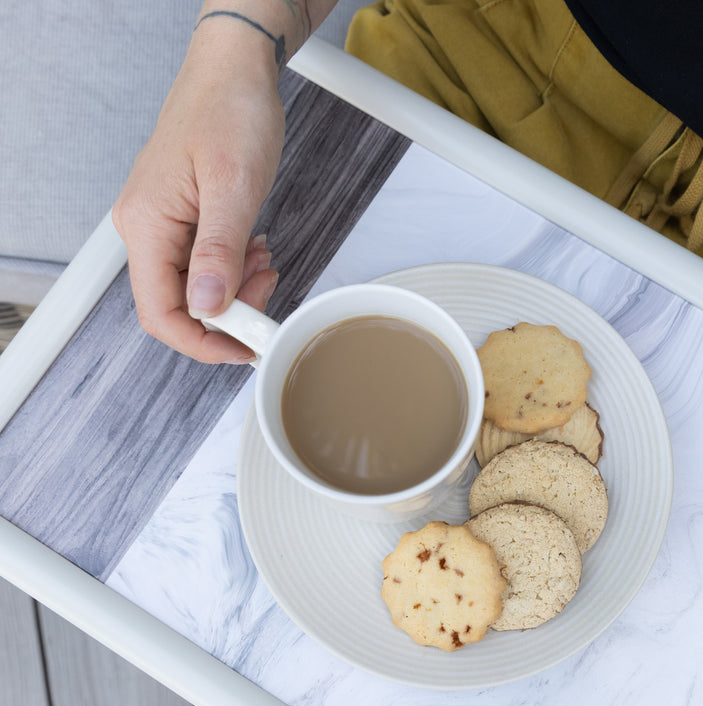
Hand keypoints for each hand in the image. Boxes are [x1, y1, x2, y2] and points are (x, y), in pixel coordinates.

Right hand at [112, 26, 284, 361]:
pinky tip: (257, 251)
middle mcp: (145, 229)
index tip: (247, 348)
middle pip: (180, 306)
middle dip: (229, 313)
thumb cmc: (231, 111)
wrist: (234, 71)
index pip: (161, 314)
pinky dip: (236, 270)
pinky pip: (205, 266)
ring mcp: (162, 225)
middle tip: (269, 290)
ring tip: (266, 261)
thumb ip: (218, 250)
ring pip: (196, 289)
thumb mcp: (233, 185)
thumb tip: (207, 305)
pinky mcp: (183, 220)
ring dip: (237, 290)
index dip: (204, 343)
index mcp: (145, 225)